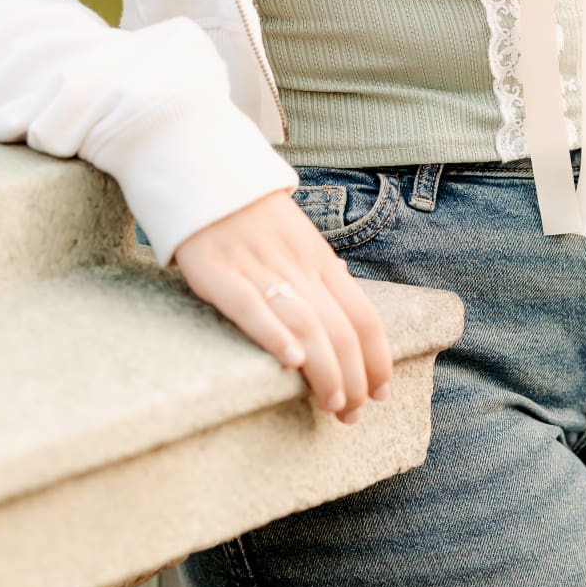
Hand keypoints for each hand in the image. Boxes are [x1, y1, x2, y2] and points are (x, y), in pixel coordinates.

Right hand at [173, 187, 394, 423]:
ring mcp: (260, 269)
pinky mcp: (219, 273)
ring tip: (332, 405)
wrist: (206, 171)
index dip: (377, 359)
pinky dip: (275, 335)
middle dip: (353, 378)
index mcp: (321, 260)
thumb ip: (321, 280)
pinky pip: (252, 306)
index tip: (380, 394)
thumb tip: (349, 323)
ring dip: (326, 370)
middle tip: (351, 414)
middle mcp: (298, 266)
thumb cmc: (253, 218)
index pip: (363, 316)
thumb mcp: (299, 243)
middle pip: (341, 329)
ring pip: (307, 324)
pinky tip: (292, 362)